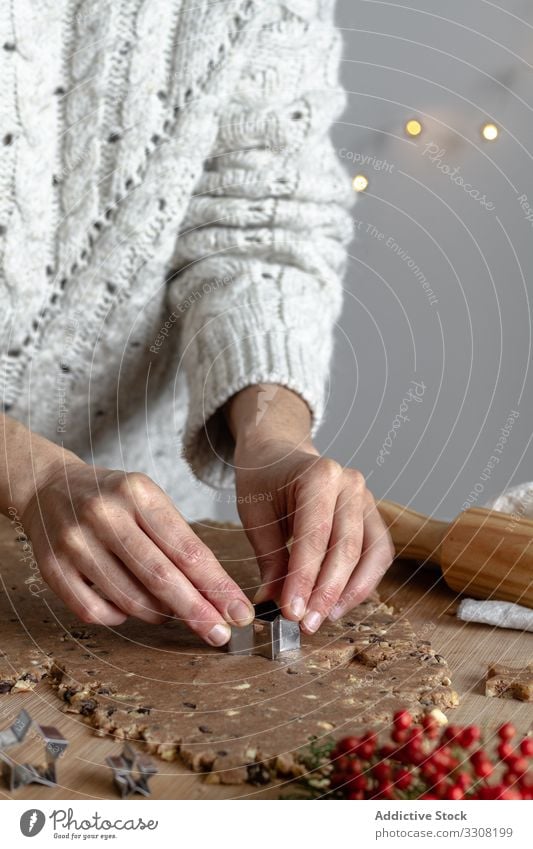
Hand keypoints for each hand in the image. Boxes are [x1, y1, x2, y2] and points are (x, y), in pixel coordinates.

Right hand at [19, 458, 253, 644]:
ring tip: (170, 613)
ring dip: (159, 615)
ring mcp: (75, 542)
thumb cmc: (112, 498)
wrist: (49, 486)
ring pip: (129, 599)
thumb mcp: (149, 500)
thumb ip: (178, 540)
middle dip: (196, 611)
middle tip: (220, 635)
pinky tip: (128, 608)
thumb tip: (212, 595)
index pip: (186, 549)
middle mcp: (104, 515)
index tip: (238, 610)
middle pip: (160, 577)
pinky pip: (95, 611)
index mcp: (137, 493)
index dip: (216, 586)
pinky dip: (120, 617)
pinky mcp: (52, 568)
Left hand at [226, 386, 394, 633]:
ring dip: (350, 593)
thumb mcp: (255, 516)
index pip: (314, 536)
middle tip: (306, 623)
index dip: (304, 578)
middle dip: (326, 592)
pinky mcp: (372, 516)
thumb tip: (273, 606)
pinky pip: (377, 555)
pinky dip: (362, 583)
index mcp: (319, 475)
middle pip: (346, 548)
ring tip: (325, 618)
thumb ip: (270, 560)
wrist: (279, 454)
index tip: (290, 612)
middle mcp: (350, 485)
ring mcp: (367, 499)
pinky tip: (339, 604)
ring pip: (370, 555)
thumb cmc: (264, 481)